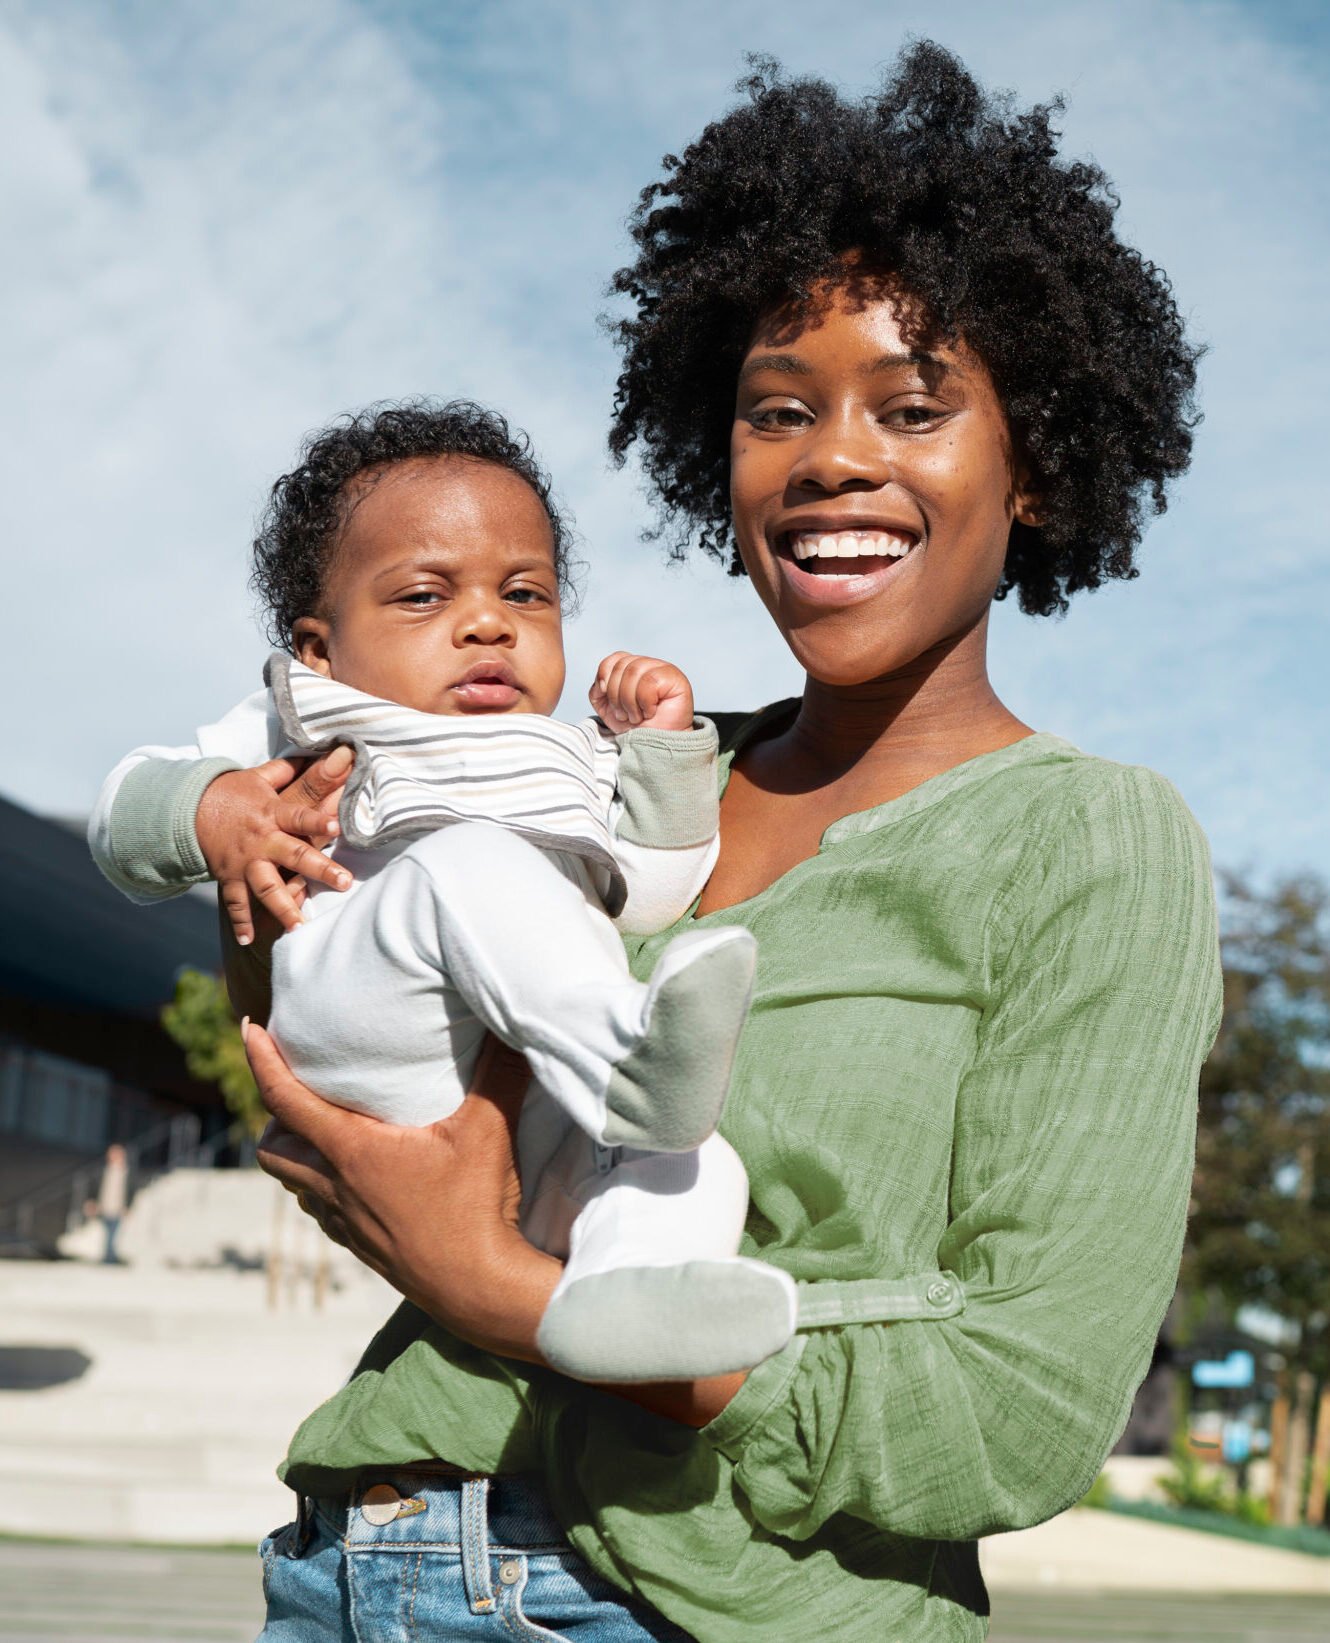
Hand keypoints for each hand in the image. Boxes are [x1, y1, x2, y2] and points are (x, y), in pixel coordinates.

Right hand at [196, 747, 354, 944]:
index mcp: (271, 812)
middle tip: (344, 882)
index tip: (339, 824)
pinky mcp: (229, 877)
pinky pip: (236, 903)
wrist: (188, 809)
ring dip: (284, 906)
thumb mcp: (259, 777)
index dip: (318, 819)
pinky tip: (249, 941)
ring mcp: (244, 861)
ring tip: (300, 927)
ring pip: (267, 886)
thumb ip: (294, 769)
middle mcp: (261, 840)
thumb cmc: (233, 793)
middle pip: (294, 855)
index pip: (299, 815)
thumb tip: (331, 750)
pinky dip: (241, 922)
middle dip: (319, 869)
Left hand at [248, 1025, 561, 1359]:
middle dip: (273, 1116)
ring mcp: (347, 1222)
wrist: (479, 1288)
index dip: (260, 1060)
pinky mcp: (363, 1248)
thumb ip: (499, 1070)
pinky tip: (356, 1179)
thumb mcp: (489, 1128)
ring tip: (324, 1129)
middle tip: (299, 1088)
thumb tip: (508, 1018)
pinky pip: (325, 1211)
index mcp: (353, 1151)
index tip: (249, 1028)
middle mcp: (337, 1187)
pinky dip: (324, 1188)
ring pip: (295, 1185)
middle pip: (271, 1150)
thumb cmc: (476, 1206)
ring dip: (297, 1155)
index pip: (285, 1099)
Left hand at [589, 653, 693, 732]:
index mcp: (633, 669)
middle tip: (625, 714)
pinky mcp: (674, 678)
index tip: (604, 694)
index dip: (605, 674)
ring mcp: (663, 669)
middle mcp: (648, 665)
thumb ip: (597, 692)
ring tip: (637, 716)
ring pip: (634, 672)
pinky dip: (645, 702)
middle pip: (621, 666)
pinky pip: (649, 681)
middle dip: (616, 695)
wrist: (654, 748)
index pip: (614, 659)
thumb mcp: (608, 710)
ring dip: (630, 701)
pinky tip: (651, 712)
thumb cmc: (636, 729)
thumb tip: (600, 682)